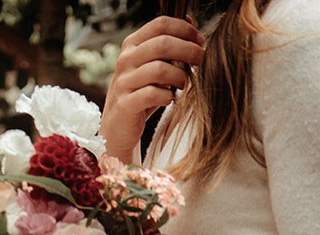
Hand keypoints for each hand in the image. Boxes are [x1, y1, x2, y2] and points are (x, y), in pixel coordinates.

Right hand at [101, 14, 204, 162]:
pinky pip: (152, 94)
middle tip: (201, 61)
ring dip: (179, 76)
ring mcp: (124, 82)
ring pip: (160, 70)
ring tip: (184, 84)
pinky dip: (167, 97)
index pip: (161, 24)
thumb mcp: (153, 66)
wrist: (118, 127)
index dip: (185, 30)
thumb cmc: (142, 94)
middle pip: (163, 44)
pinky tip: (170, 99)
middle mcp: (126, 59)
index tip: (201, 42)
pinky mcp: (125, 104)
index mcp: (132, 44)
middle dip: (188, 50)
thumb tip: (191, 21)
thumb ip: (168, 48)